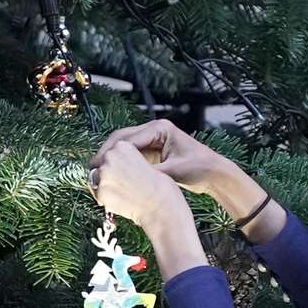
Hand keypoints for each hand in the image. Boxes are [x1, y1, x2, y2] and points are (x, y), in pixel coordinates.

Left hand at [89, 141, 185, 229]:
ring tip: (123, 194)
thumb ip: (128, 163)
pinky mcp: (101, 193)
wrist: (162, 208)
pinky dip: (106, 199)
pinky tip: (121, 202)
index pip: (108, 152)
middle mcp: (110, 157)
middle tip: (122, 185)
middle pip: (99, 164)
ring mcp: (104, 175)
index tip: (119, 171)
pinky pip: (98, 195)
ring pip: (96, 179)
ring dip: (105, 185)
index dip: (113, 163)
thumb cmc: (161, 189)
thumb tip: (114, 168)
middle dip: (107, 174)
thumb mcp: (147, 164)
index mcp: (123, 146)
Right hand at [93, 118, 235, 195]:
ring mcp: (153, 140)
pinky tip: (112, 175)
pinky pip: (132, 156)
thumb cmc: (200, 168)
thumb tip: (127, 178)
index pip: (127, 137)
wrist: (215, 174)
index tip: (98, 164)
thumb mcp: (173, 171)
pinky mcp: (153, 152)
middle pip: (122, 139)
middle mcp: (154, 130)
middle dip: (107, 153)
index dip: (111, 151)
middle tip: (92, 168)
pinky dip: (122, 164)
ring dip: (113, 159)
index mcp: (159, 128)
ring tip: (98, 172)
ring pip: (125, 148)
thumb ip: (150, 173)